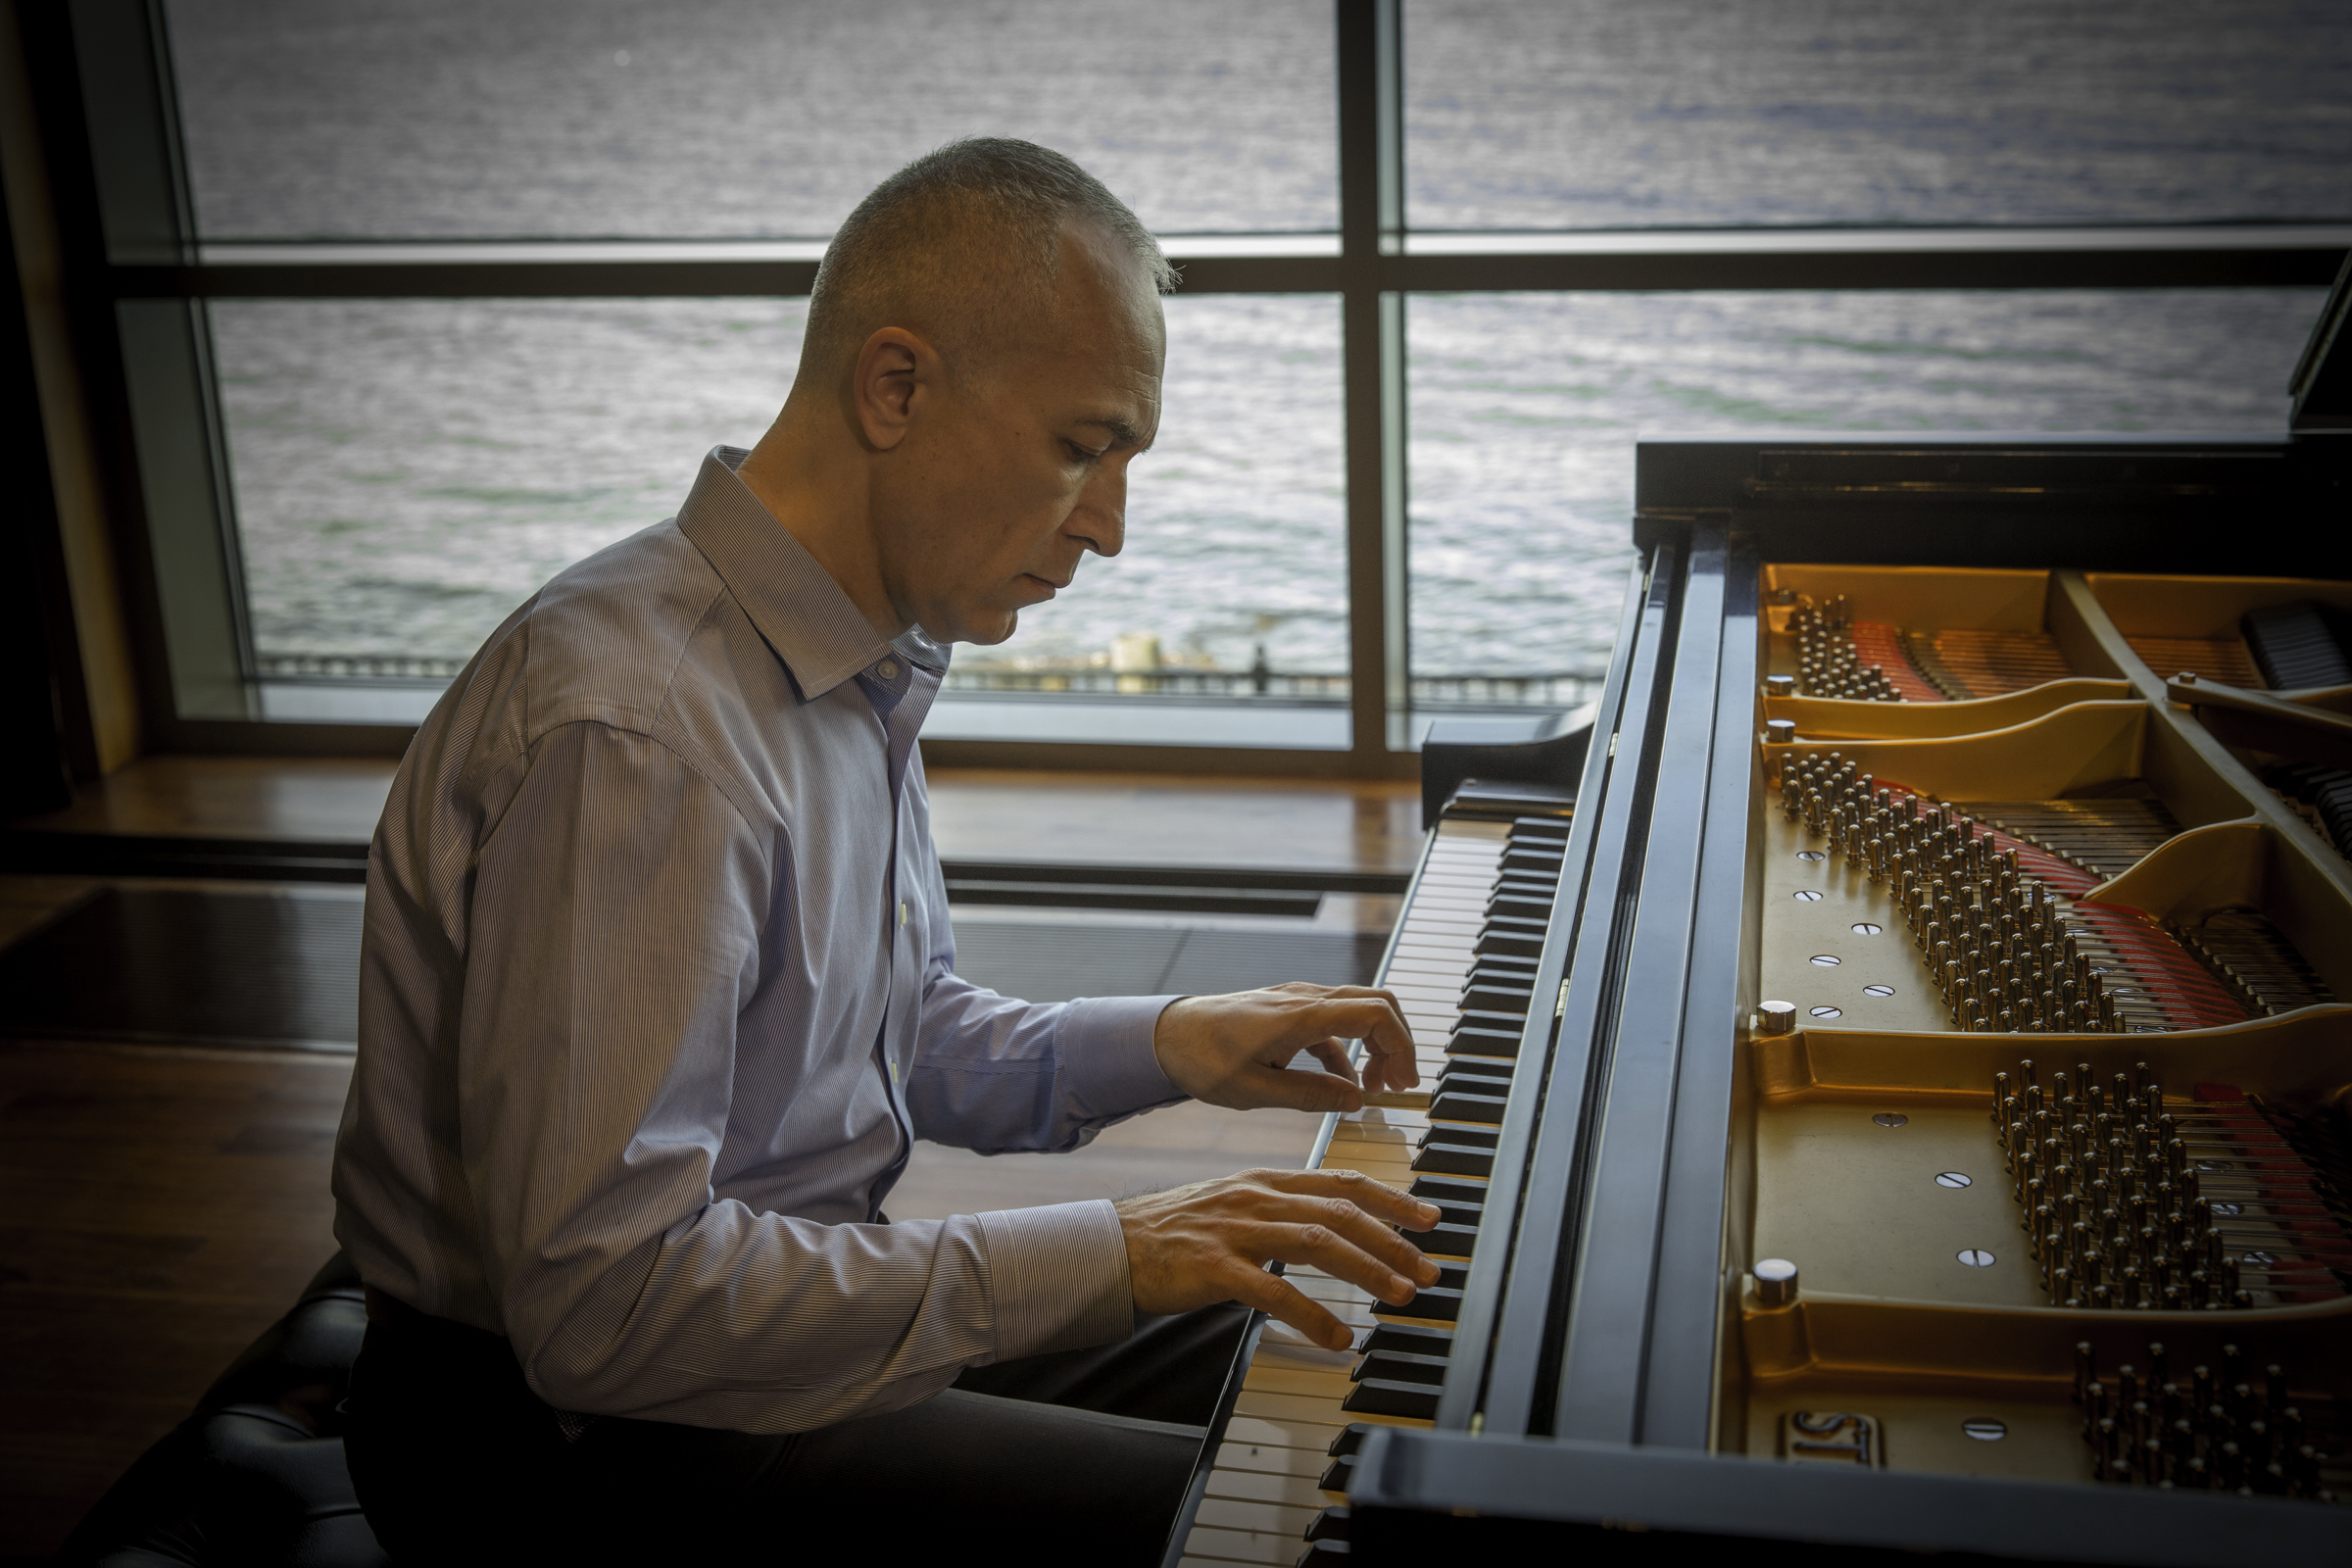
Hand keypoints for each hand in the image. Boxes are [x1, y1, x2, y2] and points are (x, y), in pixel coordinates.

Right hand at [1115, 1169, 1442, 1350]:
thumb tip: (1332, 1227)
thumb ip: (1280, 1209)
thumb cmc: (1176, 1230)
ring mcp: (1237, 1230)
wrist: (1115, 1244)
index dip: (1392, 1198)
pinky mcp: (1215, 1266)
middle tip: (1429, 1269)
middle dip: (1393, 1242)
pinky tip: (1338, 1338)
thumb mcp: (1234, 1203)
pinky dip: (1313, 1316)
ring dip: (1367, 1271)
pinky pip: (1275, 1291)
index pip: (1342, 1182)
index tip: (1430, 1218)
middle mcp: (1257, 1198)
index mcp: (1266, 1182)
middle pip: (1341, 1213)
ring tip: (1400, 1296)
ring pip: (1319, 1243)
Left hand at [1152, 981, 1417, 1113]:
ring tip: (1376, 1088)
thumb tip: (1357, 1102)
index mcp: (1301, 1015)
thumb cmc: (1202, 1060)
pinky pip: (1334, 1023)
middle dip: (1397, 1043)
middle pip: (1377, 1004)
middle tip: (1399, 1086)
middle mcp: (1305, 998)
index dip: (1401, 1046)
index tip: (1403, 1084)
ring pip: (1358, 1011)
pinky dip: (1349, 1049)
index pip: (1375, 1013)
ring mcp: (1297, 1000)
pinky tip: (1343, 1083)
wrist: (1166, 1035)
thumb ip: (1311, 1095)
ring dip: (1375, 1046)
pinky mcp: (1288, 1010)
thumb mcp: (1256, 1090)